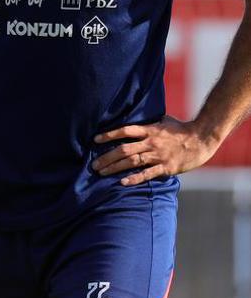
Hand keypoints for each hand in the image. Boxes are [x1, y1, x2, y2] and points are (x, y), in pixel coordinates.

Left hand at [94, 115, 217, 184]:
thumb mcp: (163, 120)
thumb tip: (136, 115)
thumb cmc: (182, 129)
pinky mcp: (167, 167)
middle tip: (94, 164)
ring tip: (101, 172)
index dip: (109, 135)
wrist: (203, 139)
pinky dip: (134, 178)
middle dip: (106, 157)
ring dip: (114, 167)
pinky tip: (122, 182)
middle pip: (124, 149)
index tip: (95, 140)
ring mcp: (158, 155)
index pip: (125, 131)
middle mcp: (151, 142)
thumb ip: (149, 122)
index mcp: (150, 130)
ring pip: (132, 162)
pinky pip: (147, 174)